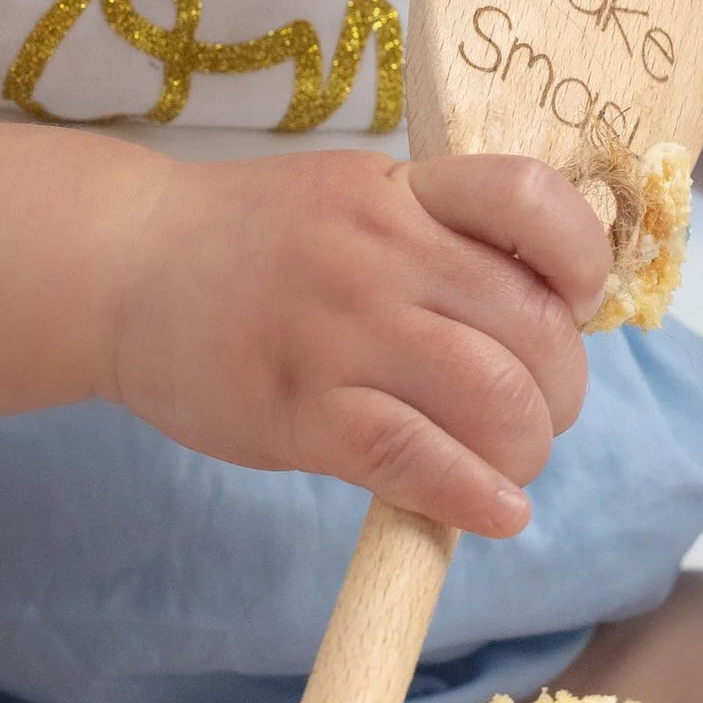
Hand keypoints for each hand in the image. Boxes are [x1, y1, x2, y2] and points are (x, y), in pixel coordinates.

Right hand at [105, 149, 610, 536]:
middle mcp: (381, 251)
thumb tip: (543, 310)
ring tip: (509, 462)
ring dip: (525, 446)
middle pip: (532, 323)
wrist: (120, 265)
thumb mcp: (350, 198)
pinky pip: (417, 458)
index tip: (575, 300)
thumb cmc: (246, 242)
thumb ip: (436, 237)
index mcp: (402, 191)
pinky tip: (494, 511)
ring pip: (491, 396)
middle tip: (539, 413)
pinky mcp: (301, 409)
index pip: (529, 198)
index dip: (582, 258)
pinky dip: (474, 496)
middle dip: (561, 387)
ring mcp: (340, 329)